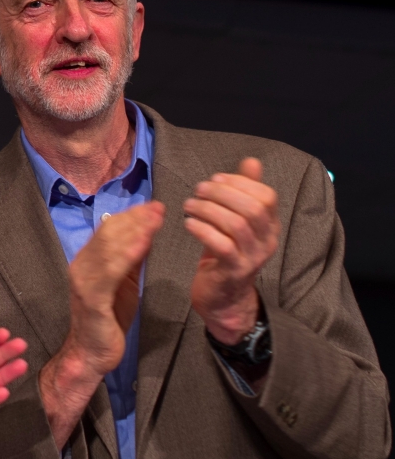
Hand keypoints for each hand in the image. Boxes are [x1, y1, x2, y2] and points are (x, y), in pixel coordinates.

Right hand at [63, 201, 164, 374]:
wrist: (91, 353)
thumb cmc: (107, 320)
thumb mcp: (124, 284)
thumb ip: (130, 261)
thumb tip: (144, 235)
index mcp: (88, 261)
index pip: (108, 230)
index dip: (131, 216)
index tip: (153, 206)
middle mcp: (81, 266)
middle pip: (108, 234)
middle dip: (135, 219)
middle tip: (158, 208)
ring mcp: (84, 281)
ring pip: (108, 248)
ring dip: (134, 231)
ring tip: (155, 220)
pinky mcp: (92, 298)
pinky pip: (110, 272)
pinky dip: (126, 255)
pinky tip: (143, 244)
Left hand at [184, 158, 279, 343]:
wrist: (223, 297)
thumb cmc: (226, 253)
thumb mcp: (236, 220)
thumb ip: (244, 191)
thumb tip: (252, 161)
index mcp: (270, 225)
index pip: (267, 196)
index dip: (240, 183)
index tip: (216, 178)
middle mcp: (267, 241)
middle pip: (253, 208)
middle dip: (223, 193)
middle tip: (199, 190)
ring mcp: (252, 257)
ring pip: (236, 225)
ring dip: (208, 209)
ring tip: (189, 205)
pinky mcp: (233, 271)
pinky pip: (222, 245)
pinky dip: (203, 230)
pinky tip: (188, 224)